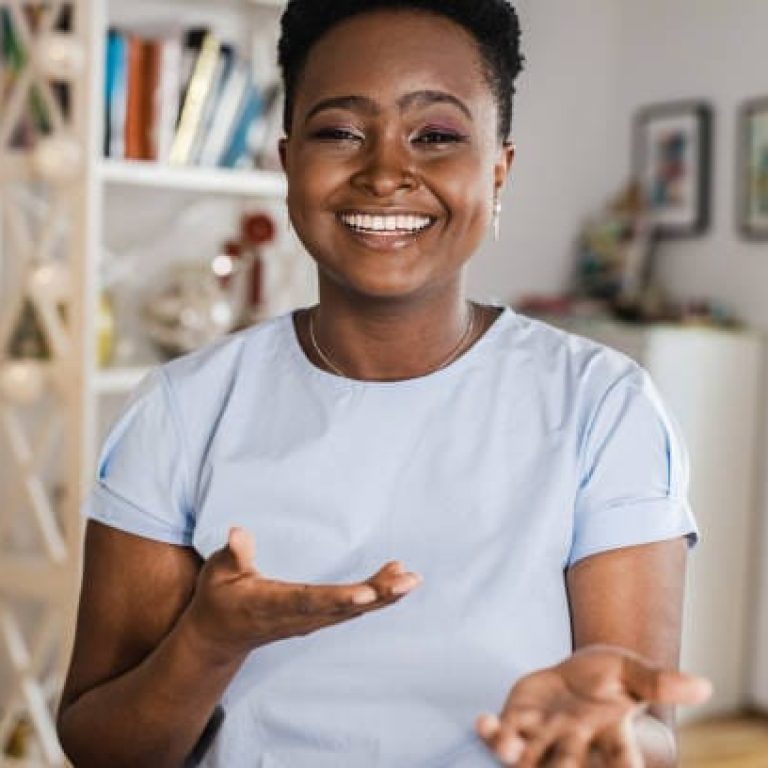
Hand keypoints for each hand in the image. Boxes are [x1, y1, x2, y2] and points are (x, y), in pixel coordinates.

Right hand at [181, 527, 421, 661]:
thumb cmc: (217, 598)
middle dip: (378, 595)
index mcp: (272, 604)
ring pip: (353, 611)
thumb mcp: (216, 574)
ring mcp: (309, 621)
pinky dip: (376, 596)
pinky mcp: (317, 619)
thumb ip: (233, 555)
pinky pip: (352, 610)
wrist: (219, 637)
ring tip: (411, 577)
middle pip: (343, 608)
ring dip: (384, 595)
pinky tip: (395, 578)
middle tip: (408, 581)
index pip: (310, 601)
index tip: (367, 594)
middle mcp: (297, 617)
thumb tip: (238, 531)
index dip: (340, 598)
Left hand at [476, 645, 711, 766]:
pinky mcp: (516, 722)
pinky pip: (500, 735)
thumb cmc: (612, 677)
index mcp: (610, 740)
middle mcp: (575, 748)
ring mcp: (542, 739)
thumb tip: (703, 685)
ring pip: (528, 759)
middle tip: (559, 762)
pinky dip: (490, 733)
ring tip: (508, 745)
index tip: (626, 764)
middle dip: (561, 766)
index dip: (622, 765)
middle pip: (568, 765)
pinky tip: (482, 719)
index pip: (620, 761)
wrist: (579, 674)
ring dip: (515, 756)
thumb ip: (660, 682)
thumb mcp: (634, 672)